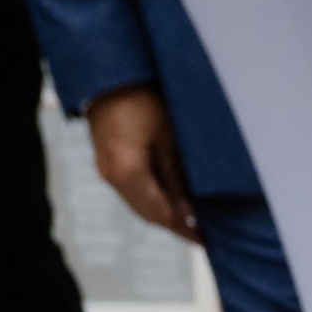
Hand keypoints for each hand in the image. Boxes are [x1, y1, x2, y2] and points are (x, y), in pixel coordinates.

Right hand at [86, 86, 196, 240]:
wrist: (108, 72)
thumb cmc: (141, 97)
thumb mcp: (168, 138)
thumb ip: (177, 178)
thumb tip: (189, 210)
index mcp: (127, 174)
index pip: (161, 215)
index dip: (184, 230)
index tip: (205, 239)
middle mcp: (112, 177)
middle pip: (148, 215)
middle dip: (175, 224)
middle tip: (201, 232)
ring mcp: (106, 170)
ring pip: (139, 204)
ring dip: (163, 212)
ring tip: (189, 216)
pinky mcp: (106, 162)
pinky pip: (131, 190)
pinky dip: (151, 197)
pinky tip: (170, 196)